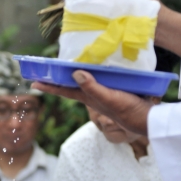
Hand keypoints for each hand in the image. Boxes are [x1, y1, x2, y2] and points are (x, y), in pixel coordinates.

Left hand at [32, 70, 152, 135]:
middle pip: (71, 84)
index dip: (49, 86)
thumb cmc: (126, 109)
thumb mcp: (108, 97)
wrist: (147, 117)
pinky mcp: (115, 87)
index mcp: (87, 97)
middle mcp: (92, 94)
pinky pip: (101, 76)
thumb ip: (92, 87)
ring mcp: (103, 91)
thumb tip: (75, 73)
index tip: (33, 83)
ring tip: (64, 65)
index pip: (63, 90)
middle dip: (58, 78)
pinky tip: (96, 64)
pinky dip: (95, 71)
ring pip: (85, 79)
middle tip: (45, 70)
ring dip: (75, 73)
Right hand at [87, 0, 180, 55]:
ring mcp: (120, 7)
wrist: (159, 26)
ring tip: (91, 11)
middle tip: (88, 2)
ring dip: (98, 5)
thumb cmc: (148, 6)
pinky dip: (102, 15)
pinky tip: (97, 19)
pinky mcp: (120, 18)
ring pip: (105, 3)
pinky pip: (108, 15)